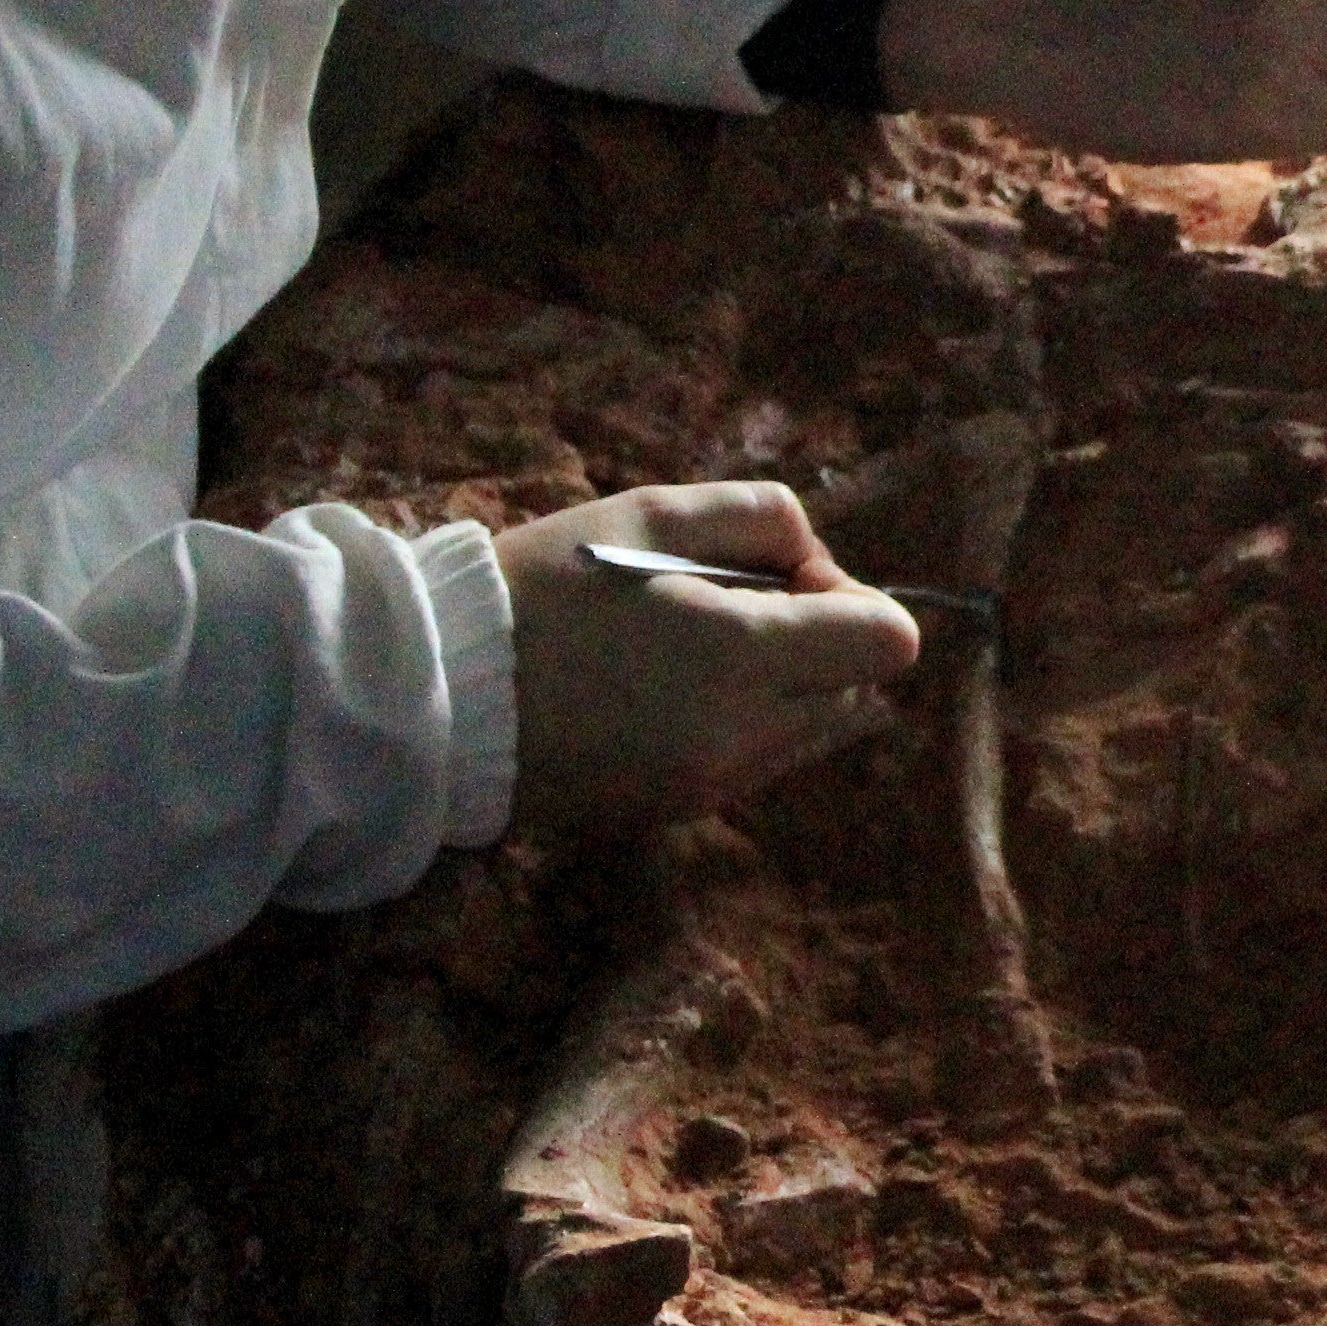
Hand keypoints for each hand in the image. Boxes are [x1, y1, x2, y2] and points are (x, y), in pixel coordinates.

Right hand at [500, 481, 924, 838]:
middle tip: (724, 607)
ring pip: (813, 733)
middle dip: (818, 643)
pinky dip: (741, 725)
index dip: (850, 599)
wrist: (438, 696)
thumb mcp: (650, 512)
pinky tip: (663, 693)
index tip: (777, 579)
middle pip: (858, 690)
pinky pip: (757, 764)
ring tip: (686, 651)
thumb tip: (816, 565)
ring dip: (783, 687)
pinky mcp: (679, 813)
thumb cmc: (541, 588)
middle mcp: (743, 736)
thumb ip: (761, 518)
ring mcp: (713, 784)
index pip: (888, 641)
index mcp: (741, 658)